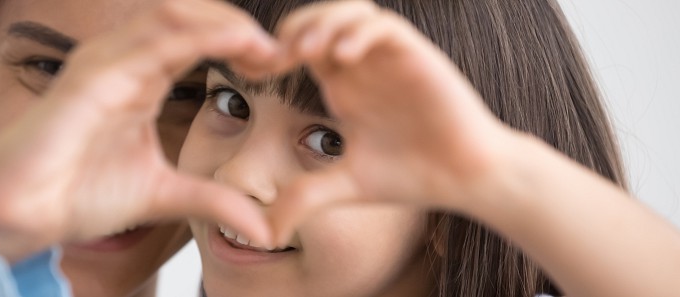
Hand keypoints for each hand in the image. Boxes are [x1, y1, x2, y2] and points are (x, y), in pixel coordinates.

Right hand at [0, 0, 279, 261]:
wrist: (24, 214)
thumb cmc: (80, 193)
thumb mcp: (165, 196)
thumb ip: (212, 200)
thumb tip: (264, 230)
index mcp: (142, 79)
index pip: (196, 39)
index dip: (239, 44)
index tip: (277, 65)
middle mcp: (124, 62)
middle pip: (188, 17)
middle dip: (236, 26)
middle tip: (277, 50)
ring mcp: (105, 63)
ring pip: (169, 15)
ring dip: (221, 23)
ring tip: (261, 44)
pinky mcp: (91, 77)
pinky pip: (148, 41)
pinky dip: (195, 35)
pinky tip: (231, 42)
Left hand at [267, 0, 519, 243]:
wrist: (466, 178)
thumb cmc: (411, 176)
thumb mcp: (345, 186)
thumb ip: (304, 198)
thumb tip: (264, 233)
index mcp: (341, 85)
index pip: (297, 49)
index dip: (268, 54)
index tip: (246, 73)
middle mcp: (361, 65)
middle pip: (317, 20)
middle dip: (289, 31)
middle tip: (272, 59)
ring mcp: (388, 57)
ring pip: (349, 11)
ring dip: (322, 23)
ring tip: (304, 51)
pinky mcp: (416, 55)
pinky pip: (383, 26)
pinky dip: (360, 33)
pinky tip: (344, 59)